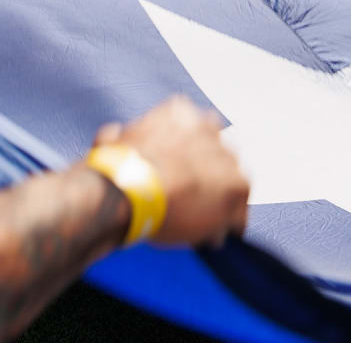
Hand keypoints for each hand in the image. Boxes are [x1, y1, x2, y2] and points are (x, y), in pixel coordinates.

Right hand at [93, 96, 247, 246]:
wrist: (128, 189)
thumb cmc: (115, 169)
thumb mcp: (112, 142)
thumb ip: (120, 137)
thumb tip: (112, 134)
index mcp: (180, 112)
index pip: (196, 130)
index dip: (189, 157)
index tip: (180, 173)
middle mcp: (208, 127)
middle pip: (220, 155)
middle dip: (210, 178)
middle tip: (192, 199)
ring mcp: (226, 155)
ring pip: (233, 182)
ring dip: (219, 202)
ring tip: (199, 223)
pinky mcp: (236, 186)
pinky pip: (238, 213)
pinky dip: (225, 227)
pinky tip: (206, 237)